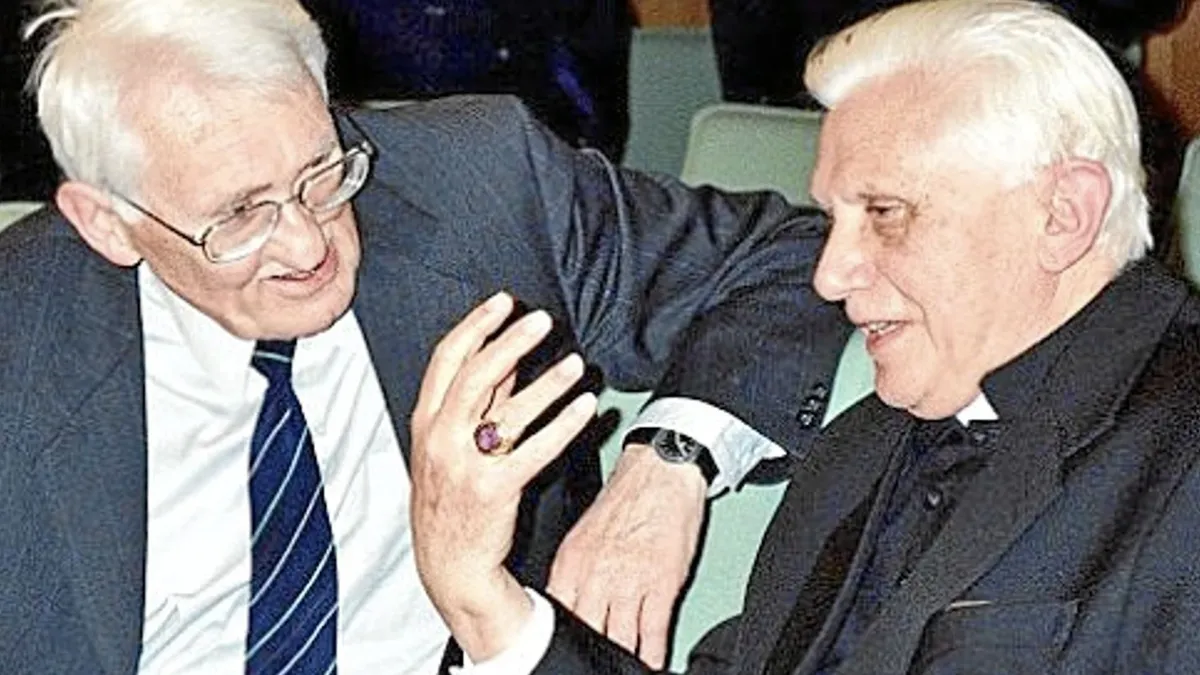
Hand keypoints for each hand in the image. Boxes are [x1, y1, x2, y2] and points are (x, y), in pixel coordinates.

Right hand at [409, 291, 598, 661]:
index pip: (447, 360)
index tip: (503, 302)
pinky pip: (535, 450)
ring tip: (576, 363)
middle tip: (541, 319)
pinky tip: (586, 406)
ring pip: (509, 412)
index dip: (476, 326)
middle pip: (476, 376)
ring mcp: (465, 465)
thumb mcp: (448, 446)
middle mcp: (441, 438)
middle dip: (510, 341)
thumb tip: (510, 357)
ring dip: (547, 383)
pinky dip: (563, 425)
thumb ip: (477, 402)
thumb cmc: (451, 499)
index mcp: (426, 421)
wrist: (448, 565)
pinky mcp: (494, 490)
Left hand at [547, 443, 706, 667]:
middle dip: (590, 651)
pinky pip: (653, 631)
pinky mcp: (662, 584)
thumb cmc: (625, 498)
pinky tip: (650, 659)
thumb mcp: (581, 534)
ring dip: (622, 655)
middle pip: (586, 633)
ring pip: (620, 639)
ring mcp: (629, 583)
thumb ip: (572, 571)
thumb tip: (565, 602)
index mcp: (570, 563)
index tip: (563, 649)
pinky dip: (652, 651)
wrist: (660, 470)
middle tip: (592, 662)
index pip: (556, 616)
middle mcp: (596, 576)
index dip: (558, 639)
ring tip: (623, 665)